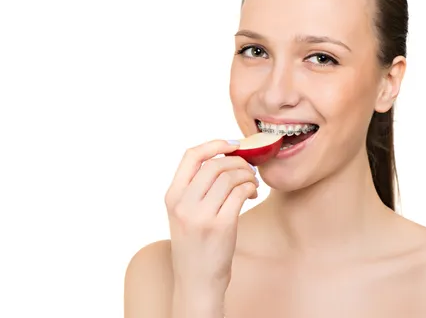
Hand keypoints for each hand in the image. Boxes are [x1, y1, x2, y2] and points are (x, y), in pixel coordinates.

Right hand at [165, 139, 258, 296]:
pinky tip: (252, 193)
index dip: (214, 144)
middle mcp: (183, 204)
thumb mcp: (183, 214)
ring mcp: (201, 215)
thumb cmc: (195, 245)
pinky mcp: (221, 226)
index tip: (232, 145)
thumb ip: (195, 188)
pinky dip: (250, 188)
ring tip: (252, 183)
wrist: (197, 281)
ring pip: (229, 177)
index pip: (191, 156)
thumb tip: (224, 158)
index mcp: (172, 196)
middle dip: (237, 161)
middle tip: (249, 168)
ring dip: (247, 175)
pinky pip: (240, 193)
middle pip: (215, 165)